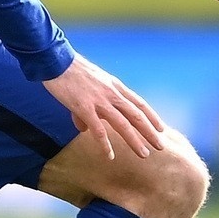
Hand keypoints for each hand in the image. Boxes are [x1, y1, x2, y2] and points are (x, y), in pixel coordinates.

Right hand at [44, 54, 165, 159]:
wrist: (57, 61)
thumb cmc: (71, 71)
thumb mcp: (89, 84)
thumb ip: (91, 106)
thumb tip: (85, 129)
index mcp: (114, 86)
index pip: (139, 103)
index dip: (152, 117)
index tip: (161, 128)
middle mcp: (112, 94)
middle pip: (136, 115)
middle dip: (150, 132)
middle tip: (160, 146)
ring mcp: (99, 101)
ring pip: (123, 124)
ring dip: (135, 140)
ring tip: (144, 154)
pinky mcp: (85, 108)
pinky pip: (98, 130)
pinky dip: (105, 144)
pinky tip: (110, 156)